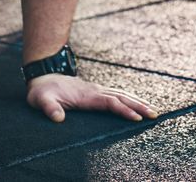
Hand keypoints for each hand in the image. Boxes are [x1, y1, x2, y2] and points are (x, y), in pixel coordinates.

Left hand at [26, 74, 157, 122]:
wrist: (43, 76)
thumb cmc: (42, 91)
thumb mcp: (40, 100)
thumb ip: (49, 109)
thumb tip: (58, 119)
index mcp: (87, 95)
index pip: (110, 102)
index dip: (123, 110)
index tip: (136, 118)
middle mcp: (95, 91)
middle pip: (122, 97)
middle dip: (139, 106)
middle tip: (154, 114)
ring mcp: (97, 90)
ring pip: (122, 95)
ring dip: (138, 102)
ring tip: (152, 110)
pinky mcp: (96, 92)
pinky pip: (118, 95)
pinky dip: (130, 99)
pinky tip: (137, 103)